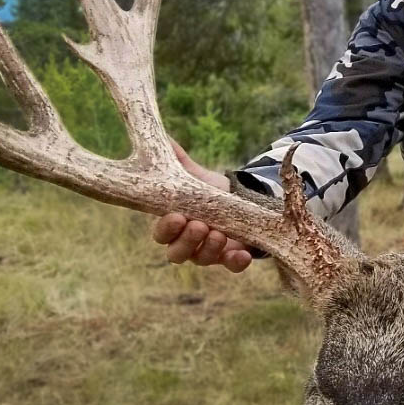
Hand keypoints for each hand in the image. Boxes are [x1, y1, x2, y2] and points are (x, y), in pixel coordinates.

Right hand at [150, 140, 253, 272]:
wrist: (239, 198)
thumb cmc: (208, 190)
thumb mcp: (194, 175)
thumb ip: (177, 160)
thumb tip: (163, 138)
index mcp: (173, 224)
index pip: (161, 234)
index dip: (166, 229)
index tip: (176, 216)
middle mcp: (187, 243)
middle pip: (177, 253)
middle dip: (187, 241)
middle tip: (199, 225)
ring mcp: (208, 253)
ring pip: (202, 259)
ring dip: (210, 247)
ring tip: (220, 232)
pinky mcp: (230, 257)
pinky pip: (230, 266)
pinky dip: (235, 263)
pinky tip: (242, 254)